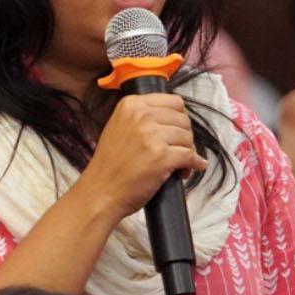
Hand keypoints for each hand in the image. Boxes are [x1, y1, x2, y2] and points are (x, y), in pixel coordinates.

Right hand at [77, 93, 208, 221]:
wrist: (100, 192)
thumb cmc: (109, 166)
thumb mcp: (118, 128)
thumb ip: (141, 118)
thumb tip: (174, 120)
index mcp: (131, 105)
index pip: (173, 101)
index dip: (179, 119)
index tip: (176, 131)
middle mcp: (141, 116)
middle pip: (183, 120)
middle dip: (184, 137)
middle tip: (176, 151)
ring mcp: (152, 136)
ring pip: (188, 138)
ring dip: (188, 152)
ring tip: (177, 165)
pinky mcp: (162, 157)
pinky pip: (190, 156)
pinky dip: (194, 164)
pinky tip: (188, 169)